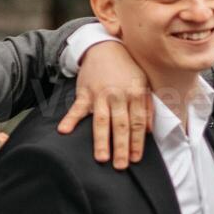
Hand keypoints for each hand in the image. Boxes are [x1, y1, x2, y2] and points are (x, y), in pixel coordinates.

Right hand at [56, 41, 152, 168]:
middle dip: (121, 147)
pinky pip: (77, 108)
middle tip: (121, 166)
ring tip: (101, 158)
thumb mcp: (143, 84)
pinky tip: (64, 131)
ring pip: (101, 120)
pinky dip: (70, 119)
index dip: (137, 142)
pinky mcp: (84, 92)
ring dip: (101, 140)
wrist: (106, 46)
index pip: (137, 123)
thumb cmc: (127, 68)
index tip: (136, 159)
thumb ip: (147, 107)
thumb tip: (149, 131)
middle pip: (120, 125)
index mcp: (135, 94)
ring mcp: (100, 94)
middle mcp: (118, 95)